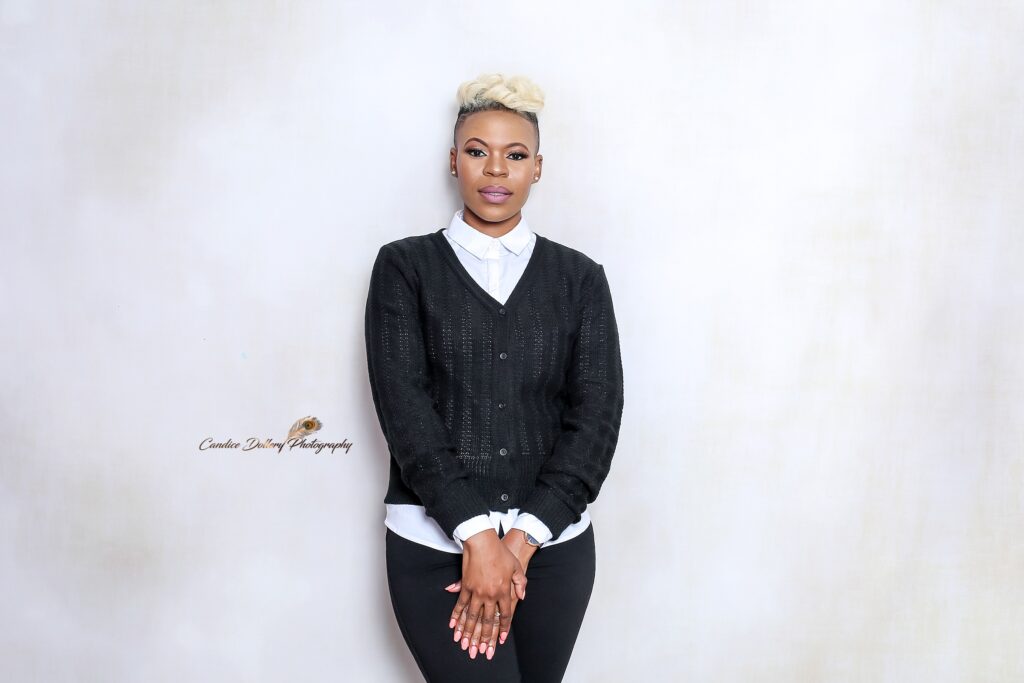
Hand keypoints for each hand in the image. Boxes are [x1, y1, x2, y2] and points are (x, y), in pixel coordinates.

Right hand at [445, 530, 537, 659]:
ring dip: (468, 632)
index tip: (501, 639)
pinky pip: (460, 605)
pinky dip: (456, 616)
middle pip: (488, 621)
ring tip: (465, 644)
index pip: (505, 615)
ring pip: (473, 617)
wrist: (483, 542)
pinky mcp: (466, 586)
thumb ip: (520, 582)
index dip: (504, 628)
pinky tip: (453, 626)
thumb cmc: (500, 552)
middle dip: (484, 637)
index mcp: (504, 591)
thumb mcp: (516, 567)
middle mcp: (490, 595)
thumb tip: (522, 596)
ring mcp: (476, 592)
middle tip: (481, 650)